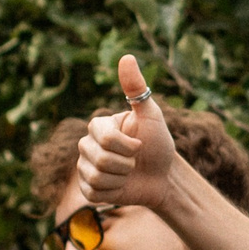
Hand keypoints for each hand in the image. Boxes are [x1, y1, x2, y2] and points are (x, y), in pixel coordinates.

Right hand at [73, 56, 177, 210]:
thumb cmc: (158, 144)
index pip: (104, 139)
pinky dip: (113, 192)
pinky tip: (120, 187)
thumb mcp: (151, 116)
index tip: (139, 145)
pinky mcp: (87, 189)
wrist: (163, 178)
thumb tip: (126, 57)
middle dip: (126, 164)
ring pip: (96, 177)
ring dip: (121, 179)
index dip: (127, 146)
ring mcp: (85, 167)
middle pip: (100, 159)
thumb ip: (137, 88)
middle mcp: (87, 145)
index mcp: (98, 126)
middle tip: (134, 161)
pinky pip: (93, 193)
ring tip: (128, 174)